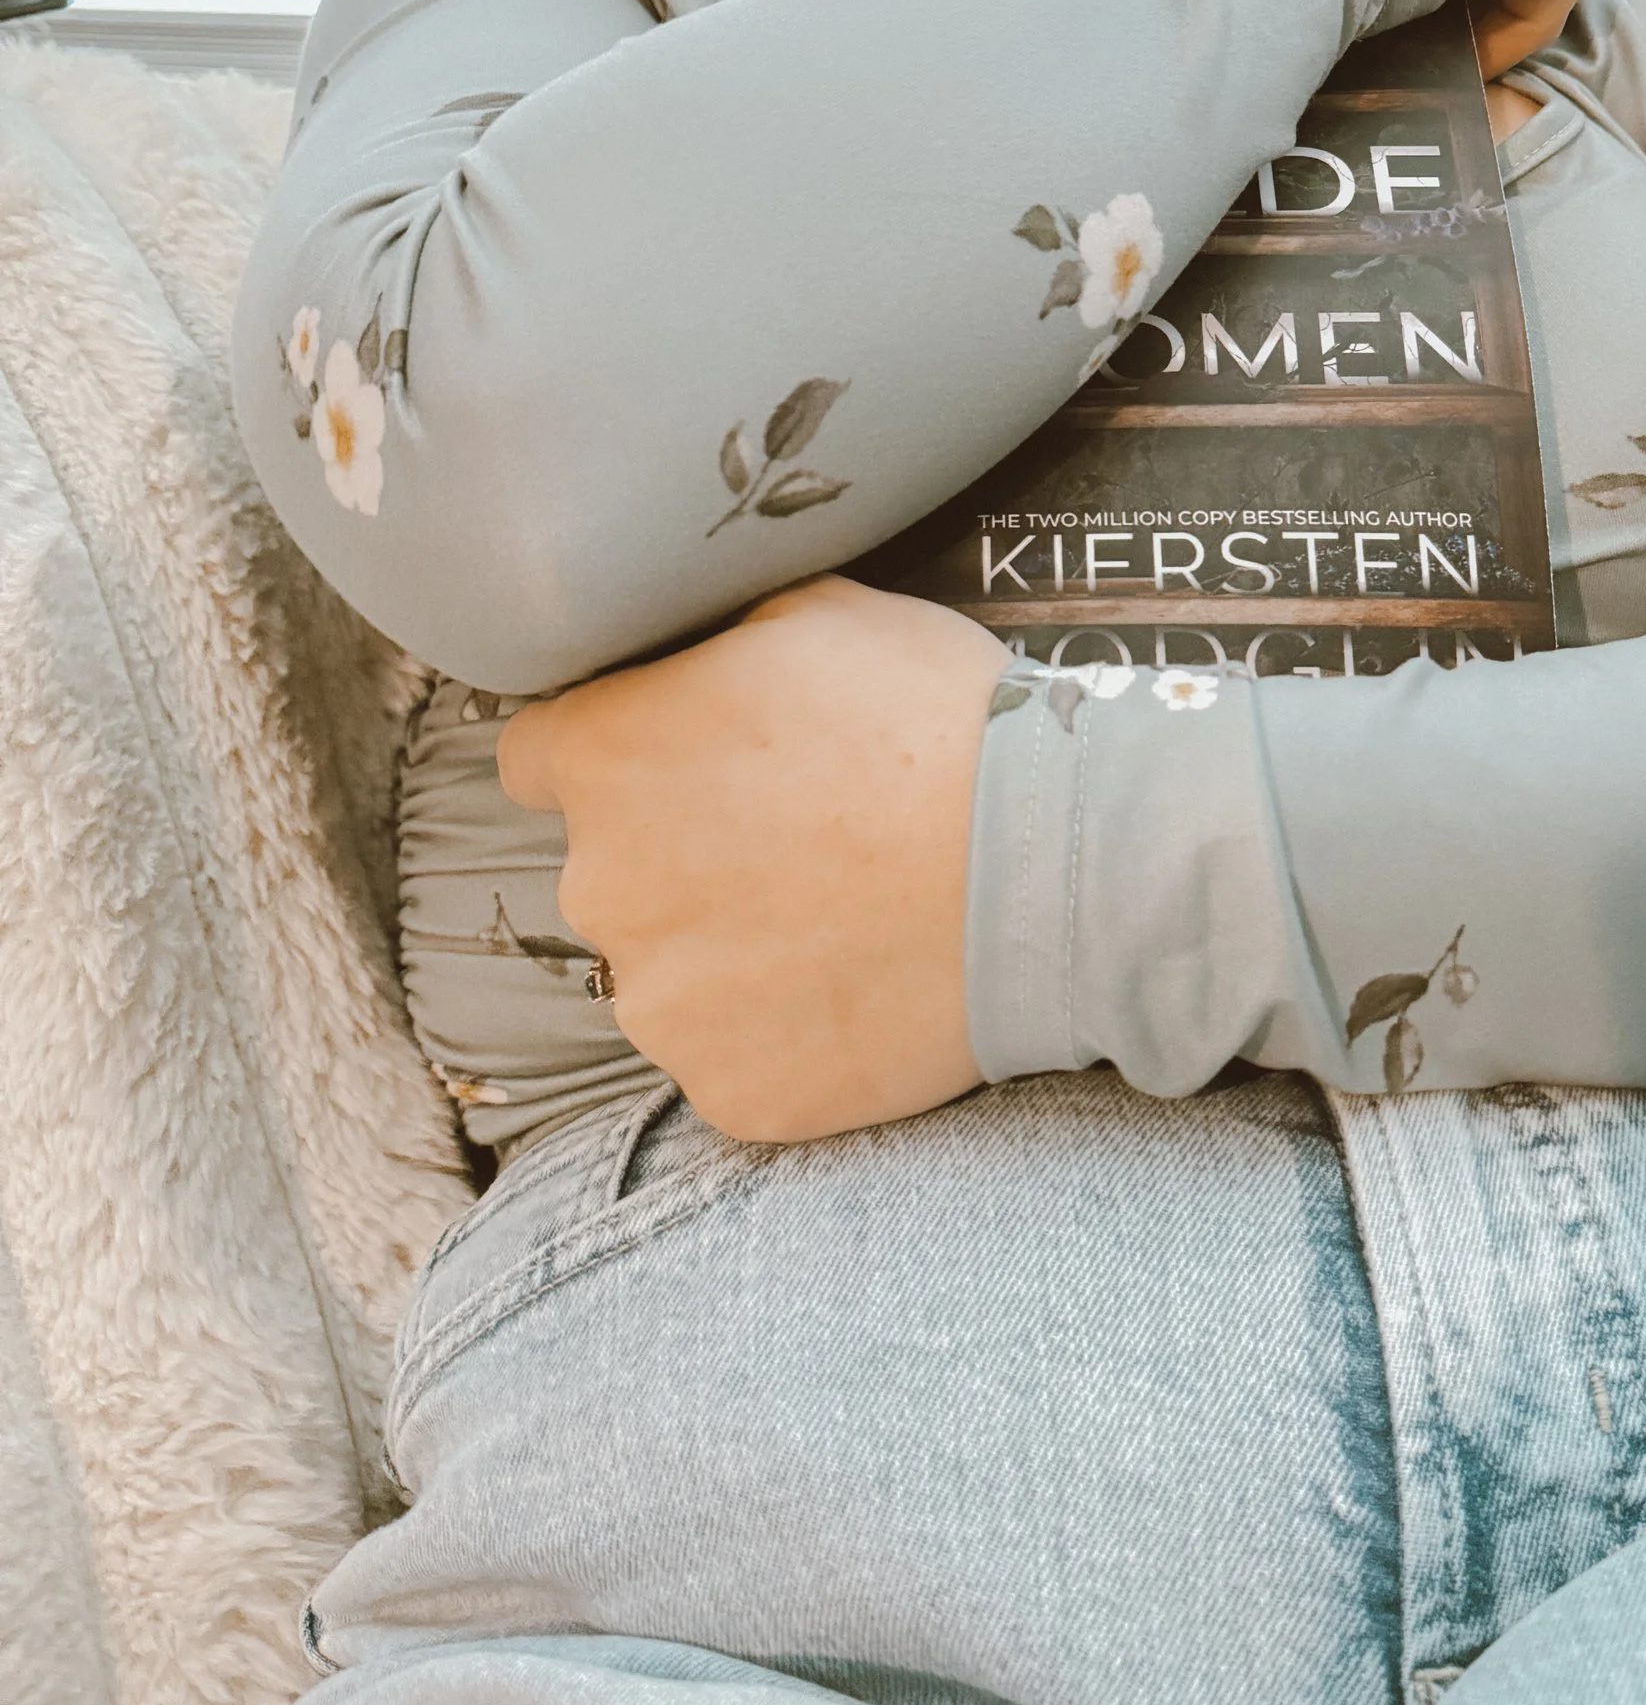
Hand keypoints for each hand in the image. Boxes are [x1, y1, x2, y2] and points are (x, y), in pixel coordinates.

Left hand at [497, 575, 1007, 1143]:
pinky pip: (737, 1059)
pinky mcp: (731, 1094)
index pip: (537, 759)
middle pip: (614, 873)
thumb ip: (719, 642)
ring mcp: (664, 1006)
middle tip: (803, 841)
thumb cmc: (940, 720)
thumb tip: (701, 659)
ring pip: (673, 975)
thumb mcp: (821, 610)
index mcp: (607, 756)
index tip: (685, 764)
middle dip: (686, 858)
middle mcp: (604, 888)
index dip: (616, 754)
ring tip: (845, 922)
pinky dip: (786, 1035)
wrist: (1049, 867)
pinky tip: (863, 989)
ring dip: (733, 953)